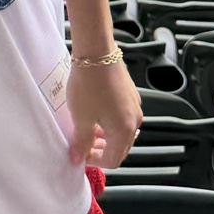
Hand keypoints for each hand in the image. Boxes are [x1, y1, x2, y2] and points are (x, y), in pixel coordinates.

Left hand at [66, 51, 142, 170]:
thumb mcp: (81, 117)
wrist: (96, 52)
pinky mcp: (131, 95)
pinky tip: (94, 115)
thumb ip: (81, 142)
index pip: (113, 160)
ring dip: (105, 137)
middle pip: (120, 148)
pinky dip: (109, 123)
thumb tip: (77, 159)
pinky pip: (122, 118)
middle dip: (101, 151)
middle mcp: (135, 121)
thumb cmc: (88, 85)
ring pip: (121, 133)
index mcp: (125, 131)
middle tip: (81, 145)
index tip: (79, 154)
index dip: (94, 161)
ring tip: (86, 130)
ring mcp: (135, 107)